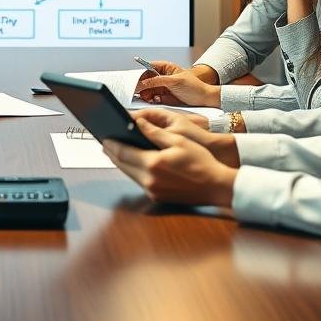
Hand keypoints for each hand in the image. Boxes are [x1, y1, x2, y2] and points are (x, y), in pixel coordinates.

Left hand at [103, 116, 236, 206]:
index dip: (111, 144)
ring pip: (129, 174)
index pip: (123, 153)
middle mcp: (149, 180)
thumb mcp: (178, 140)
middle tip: (105, 142)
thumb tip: (137, 123)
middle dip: (112, 153)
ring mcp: (153, 191)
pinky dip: (132, 170)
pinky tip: (133, 162)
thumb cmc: (200, 161)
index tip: (104, 137)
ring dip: (121, 162)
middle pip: (123, 165)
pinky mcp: (157, 197)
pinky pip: (139, 181)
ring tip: (115, 150)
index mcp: (153, 164)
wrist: (216, 186)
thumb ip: (155, 132)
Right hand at [136, 63, 220, 107]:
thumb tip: (145, 82)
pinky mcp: (165, 97)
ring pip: (149, 89)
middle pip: (147, 79)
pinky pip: (154, 97)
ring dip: (146, 93)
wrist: (205, 100)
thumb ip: (158, 80)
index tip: (134, 79)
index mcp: (167, 68)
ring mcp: (164, 87)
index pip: (149, 67)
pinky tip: (153, 100)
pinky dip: (151, 99)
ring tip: (145, 96)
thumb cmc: (195, 87)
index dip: (142, 72)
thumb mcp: (175, 81)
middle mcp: (164, 76)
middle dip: (142, 84)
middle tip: (137, 90)